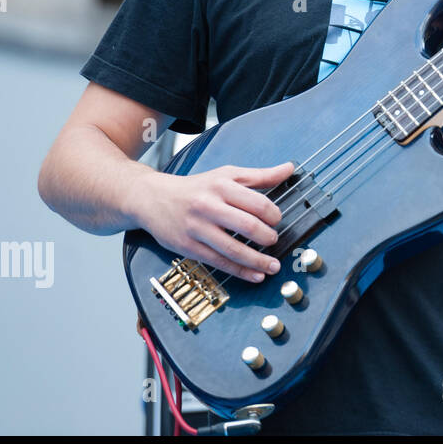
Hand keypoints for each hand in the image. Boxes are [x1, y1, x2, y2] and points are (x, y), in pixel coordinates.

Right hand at [132, 161, 294, 282]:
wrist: (152, 198)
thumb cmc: (196, 187)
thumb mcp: (227, 175)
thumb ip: (260, 175)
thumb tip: (290, 168)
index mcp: (222, 186)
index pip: (258, 203)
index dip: (274, 215)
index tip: (277, 221)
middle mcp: (209, 206)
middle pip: (248, 226)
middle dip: (269, 237)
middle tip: (274, 240)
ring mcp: (197, 228)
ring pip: (234, 249)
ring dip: (258, 261)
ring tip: (273, 266)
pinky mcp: (188, 247)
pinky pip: (219, 262)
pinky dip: (240, 271)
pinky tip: (255, 275)